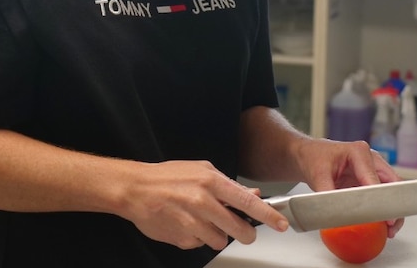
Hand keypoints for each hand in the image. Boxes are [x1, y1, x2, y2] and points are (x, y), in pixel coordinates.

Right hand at [120, 160, 289, 249]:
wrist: (135, 189)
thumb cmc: (168, 177)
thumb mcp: (201, 171)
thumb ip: (228, 185)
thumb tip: (252, 195)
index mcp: (211, 181)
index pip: (247, 202)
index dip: (267, 215)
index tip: (281, 223)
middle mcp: (203, 202)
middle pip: (238, 229)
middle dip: (245, 234)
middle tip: (245, 232)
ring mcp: (191, 222)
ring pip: (220, 240)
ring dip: (217, 235)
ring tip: (203, 221)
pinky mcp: (181, 238)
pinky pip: (199, 245)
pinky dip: (197, 238)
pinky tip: (187, 224)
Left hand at [295, 138, 405, 237]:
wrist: (309, 156)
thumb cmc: (314, 158)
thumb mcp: (317, 175)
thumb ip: (327, 193)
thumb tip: (335, 212)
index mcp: (358, 152)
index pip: (375, 179)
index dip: (381, 199)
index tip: (385, 217)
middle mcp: (370, 159)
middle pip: (391, 183)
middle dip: (393, 206)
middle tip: (390, 225)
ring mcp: (372, 169)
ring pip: (391, 190)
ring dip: (391, 209)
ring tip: (389, 229)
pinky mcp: (370, 180)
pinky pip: (382, 195)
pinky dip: (383, 209)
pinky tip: (381, 224)